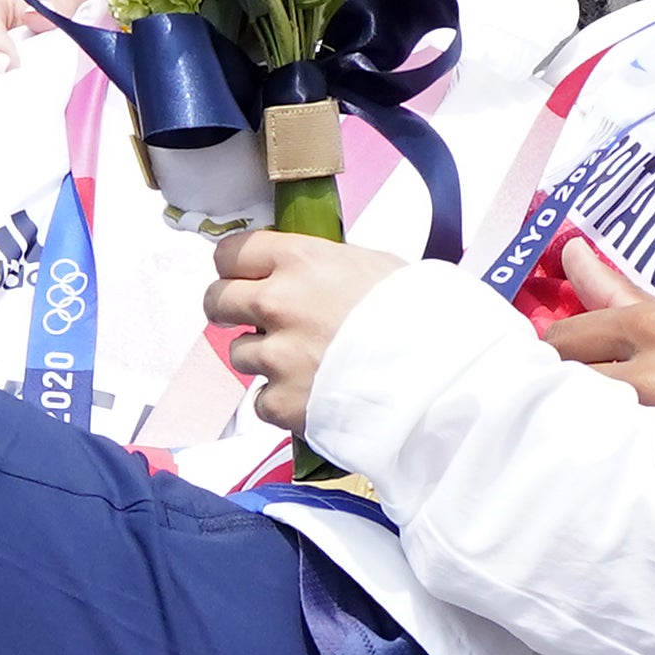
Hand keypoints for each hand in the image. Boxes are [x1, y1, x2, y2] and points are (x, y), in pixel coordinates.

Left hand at [201, 230, 406, 431]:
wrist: (438, 378)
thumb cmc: (418, 315)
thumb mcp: (372, 266)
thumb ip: (322, 267)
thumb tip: (302, 273)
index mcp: (300, 261)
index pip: (231, 252)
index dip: (236, 266)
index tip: (245, 275)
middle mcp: (278, 304)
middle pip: (216, 301)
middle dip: (232, 309)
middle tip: (259, 320)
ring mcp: (276, 356)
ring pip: (238, 354)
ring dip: (263, 359)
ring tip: (303, 363)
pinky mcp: (282, 402)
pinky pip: (261, 400)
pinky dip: (281, 401)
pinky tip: (311, 395)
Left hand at [539, 239, 654, 452]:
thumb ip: (618, 291)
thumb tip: (569, 254)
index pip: (563, 335)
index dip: (556, 352)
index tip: (563, 363)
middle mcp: (651, 369)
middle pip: (560, 377)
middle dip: (558, 386)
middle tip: (571, 395)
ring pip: (577, 416)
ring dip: (577, 419)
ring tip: (590, 424)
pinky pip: (605, 451)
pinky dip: (600, 450)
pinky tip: (613, 453)